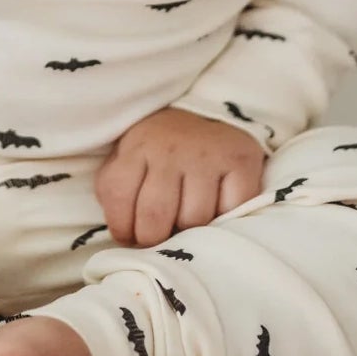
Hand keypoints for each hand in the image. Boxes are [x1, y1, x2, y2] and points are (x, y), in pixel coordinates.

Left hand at [95, 107, 265, 246]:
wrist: (205, 115)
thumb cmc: (160, 149)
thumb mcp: (127, 160)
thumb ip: (115, 193)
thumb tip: (122, 236)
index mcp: (137, 147)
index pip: (118, 198)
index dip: (122, 229)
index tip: (129, 236)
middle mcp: (171, 149)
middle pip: (155, 217)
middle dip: (154, 240)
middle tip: (159, 238)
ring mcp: (207, 154)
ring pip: (194, 220)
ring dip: (190, 231)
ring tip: (187, 218)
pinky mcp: (241, 161)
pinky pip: (231, 211)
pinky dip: (224, 218)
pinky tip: (216, 207)